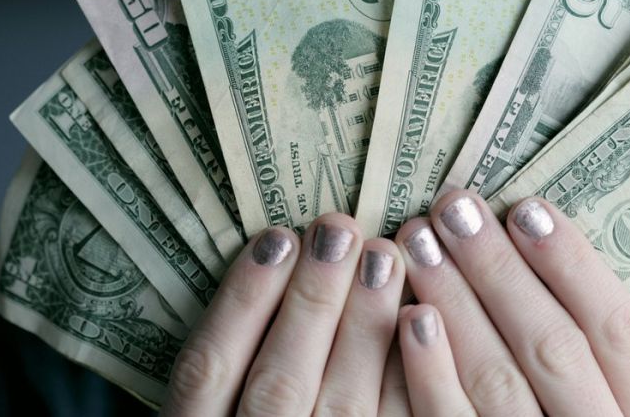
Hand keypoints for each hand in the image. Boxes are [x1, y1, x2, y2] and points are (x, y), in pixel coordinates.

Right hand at [159, 212, 408, 415]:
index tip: (277, 237)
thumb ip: (241, 350)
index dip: (242, 300)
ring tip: (383, 257)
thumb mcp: (220, 403)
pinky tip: (421, 322)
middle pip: (279, 383)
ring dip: (363, 329)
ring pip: (341, 408)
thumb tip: (284, 252)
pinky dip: (409, 380)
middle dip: (311, 301)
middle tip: (339, 231)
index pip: (208, 370)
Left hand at [393, 192, 629, 415]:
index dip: (573, 264)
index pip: (617, 329)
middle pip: (552, 347)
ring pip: (499, 383)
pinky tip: (409, 318)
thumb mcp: (610, 404)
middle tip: (454, 207)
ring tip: (419, 241)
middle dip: (499, 270)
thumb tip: (529, 239)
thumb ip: (587, 352)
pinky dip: (430, 373)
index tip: (528, 206)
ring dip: (456, 305)